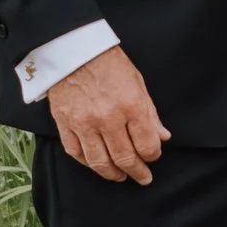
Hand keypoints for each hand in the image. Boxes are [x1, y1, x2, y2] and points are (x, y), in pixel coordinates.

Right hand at [48, 43, 169, 183]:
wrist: (73, 48)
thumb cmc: (108, 62)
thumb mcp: (138, 82)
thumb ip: (150, 113)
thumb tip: (163, 137)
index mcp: (130, 105)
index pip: (147, 145)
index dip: (153, 155)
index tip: (153, 156)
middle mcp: (107, 118)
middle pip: (125, 158)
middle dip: (137, 172)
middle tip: (142, 177)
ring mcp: (84, 123)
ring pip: (100, 162)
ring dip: (113, 174)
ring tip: (121, 176)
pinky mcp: (64, 123)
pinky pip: (76, 153)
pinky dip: (88, 163)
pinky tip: (97, 164)